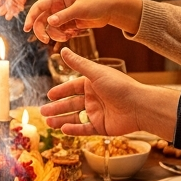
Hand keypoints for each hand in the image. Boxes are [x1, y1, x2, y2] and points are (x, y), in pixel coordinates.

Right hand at [25, 0, 140, 43]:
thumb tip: (49, 22)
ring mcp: (63, 15)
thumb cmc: (96, 3)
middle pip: (42, 20)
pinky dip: (64, 35)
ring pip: (51, 28)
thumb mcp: (80, 9)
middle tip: (46, 41)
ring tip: (68, 36)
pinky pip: (60, 32)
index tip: (26, 29)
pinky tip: (74, 33)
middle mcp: (58, 6)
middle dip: (42, 31)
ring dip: (56, 35)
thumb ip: (64, 15)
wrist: (110, 8)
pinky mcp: (69, 23)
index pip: (39, 6)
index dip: (30, 17)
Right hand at [39, 47, 180, 140]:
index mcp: (93, 84)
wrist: (138, 106)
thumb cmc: (119, 86)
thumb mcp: (95, 73)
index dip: (61, 91)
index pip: (72, 88)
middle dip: (57, 108)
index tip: (49, 95)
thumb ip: (78, 64)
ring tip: (48, 123)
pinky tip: (63, 129)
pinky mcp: (101, 127)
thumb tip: (64, 50)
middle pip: (71, 104)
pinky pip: (84, 129)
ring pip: (75, 118)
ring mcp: (97, 113)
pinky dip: (74, 130)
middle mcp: (94, 98)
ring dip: (61, 120)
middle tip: (42, 112)